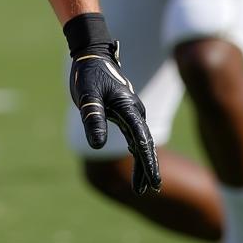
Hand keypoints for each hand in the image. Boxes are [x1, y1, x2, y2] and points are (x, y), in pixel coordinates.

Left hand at [65, 14, 161, 195]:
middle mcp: (133, 110)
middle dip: (148, 167)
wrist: (91, 53)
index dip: (148, 163)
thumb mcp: (87, 96)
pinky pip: (133, 133)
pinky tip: (135, 156)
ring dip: (142, 160)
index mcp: (128, 107)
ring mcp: (129, 110)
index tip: (154, 183)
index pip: (142, 140)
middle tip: (151, 189)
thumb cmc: (89, 73)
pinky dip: (136, 147)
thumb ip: (93, 118)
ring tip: (142, 185)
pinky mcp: (122, 109)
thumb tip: (97, 145)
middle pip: (145, 143)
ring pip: (140, 139)